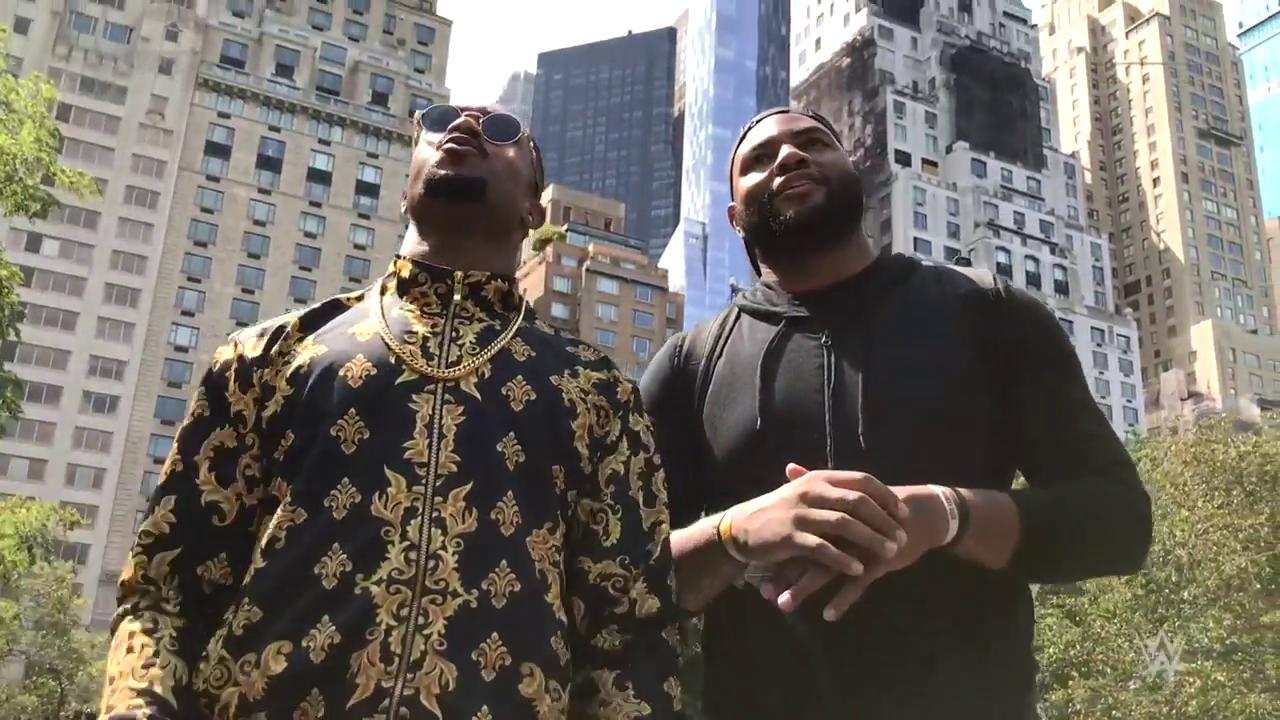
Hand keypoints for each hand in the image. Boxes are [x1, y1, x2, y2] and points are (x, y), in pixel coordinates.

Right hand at [727, 463, 909, 577]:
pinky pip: (824, 549)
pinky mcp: (791, 537)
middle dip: (884, 520)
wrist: (740, 528)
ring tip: (891, 553)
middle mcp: (811, 492)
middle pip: (858, 502)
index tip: (903, 512)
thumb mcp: (803, 493)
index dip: (886, 496)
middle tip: (903, 536)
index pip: (861, 481)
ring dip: (871, 539)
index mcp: (818, 478)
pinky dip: (844, 559)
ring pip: (845, 524)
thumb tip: (866, 491)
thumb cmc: (777, 512)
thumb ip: (832, 491)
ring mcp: (800, 514)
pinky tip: (860, 570)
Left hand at [759, 485, 952, 620]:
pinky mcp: (878, 558)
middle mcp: (840, 529)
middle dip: (783, 572)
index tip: (754, 564)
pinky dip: (843, 599)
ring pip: (827, 569)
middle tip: (763, 592)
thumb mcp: (846, 496)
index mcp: (828, 513)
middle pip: (806, 551)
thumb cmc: (876, 507)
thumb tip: (789, 466)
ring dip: (805, 587)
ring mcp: (858, 544)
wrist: (917, 513)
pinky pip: (859, 582)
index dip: (776, 548)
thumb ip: (815, 484)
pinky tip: (828, 614)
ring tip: (784, 604)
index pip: (798, 531)